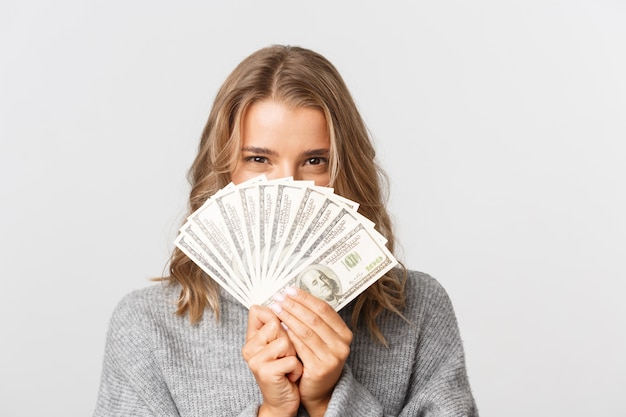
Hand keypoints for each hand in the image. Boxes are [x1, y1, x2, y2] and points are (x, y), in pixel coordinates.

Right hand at [242, 305, 302, 416]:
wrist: (282, 401)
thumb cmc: (285, 370)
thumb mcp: (281, 345)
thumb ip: (278, 325)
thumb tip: (284, 301)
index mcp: (251, 337)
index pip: (258, 311)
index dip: (275, 315)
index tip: (280, 325)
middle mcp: (249, 347)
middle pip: (277, 324)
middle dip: (290, 339)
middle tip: (287, 354)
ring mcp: (255, 360)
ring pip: (286, 341)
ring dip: (295, 354)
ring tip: (290, 364)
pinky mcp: (265, 372)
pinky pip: (291, 360)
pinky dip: (297, 369)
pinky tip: (291, 375)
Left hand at [270, 287, 352, 416]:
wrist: (318, 392)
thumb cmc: (317, 360)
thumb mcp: (322, 340)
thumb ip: (315, 321)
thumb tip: (295, 296)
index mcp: (345, 333)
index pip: (324, 308)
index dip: (305, 297)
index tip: (289, 290)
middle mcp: (342, 344)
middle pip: (314, 318)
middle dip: (294, 305)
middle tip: (278, 297)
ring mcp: (332, 357)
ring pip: (306, 331)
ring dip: (288, 317)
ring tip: (275, 308)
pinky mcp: (320, 368)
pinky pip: (301, 347)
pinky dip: (289, 334)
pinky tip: (279, 326)